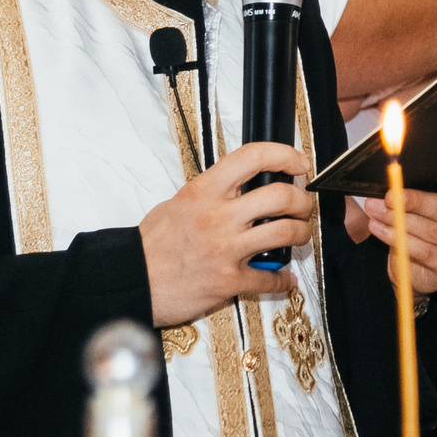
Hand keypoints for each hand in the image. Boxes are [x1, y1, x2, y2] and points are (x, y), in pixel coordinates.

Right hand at [138, 142, 313, 326]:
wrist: (132, 278)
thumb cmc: (152, 244)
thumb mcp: (178, 203)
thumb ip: (211, 193)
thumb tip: (243, 187)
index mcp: (204, 191)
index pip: (252, 157)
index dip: (284, 155)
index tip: (299, 163)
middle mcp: (217, 217)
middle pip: (280, 196)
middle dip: (303, 201)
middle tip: (304, 205)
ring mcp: (225, 249)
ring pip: (285, 233)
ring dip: (302, 234)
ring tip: (300, 234)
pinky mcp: (228, 281)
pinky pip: (269, 278)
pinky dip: (283, 280)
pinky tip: (284, 278)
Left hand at [357, 157, 436, 295]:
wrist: (424, 263)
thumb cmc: (432, 219)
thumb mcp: (436, 194)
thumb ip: (431, 181)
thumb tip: (401, 171)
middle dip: (416, 202)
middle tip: (390, 196)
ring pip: (434, 231)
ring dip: (399, 220)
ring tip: (376, 209)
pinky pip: (425, 251)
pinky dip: (398, 238)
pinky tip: (380, 228)